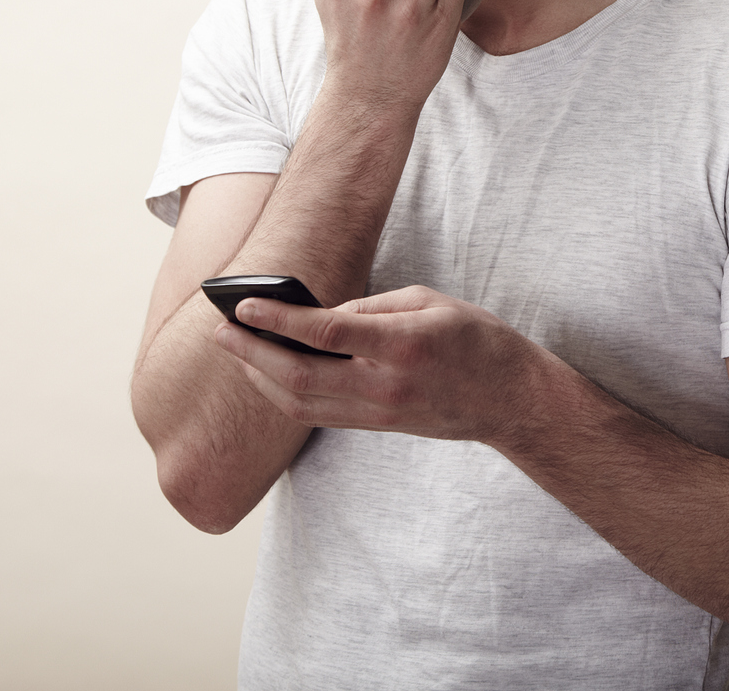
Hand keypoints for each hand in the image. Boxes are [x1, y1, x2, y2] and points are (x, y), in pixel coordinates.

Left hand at [212, 286, 552, 445]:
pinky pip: (316, 414)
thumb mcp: (431, 301)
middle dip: (252, 352)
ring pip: (300, 402)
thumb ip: (373, 306)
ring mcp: (378, 413)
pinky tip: (266, 375)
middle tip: (221, 329)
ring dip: (259, 377)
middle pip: (299, 376)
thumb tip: (322, 314)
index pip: (325, 333)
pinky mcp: (374, 426)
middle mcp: (384, 386)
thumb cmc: (476, 340)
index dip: (278, 320)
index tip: (244, 305)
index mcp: (402, 346)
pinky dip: (283, 394)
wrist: (507, 399)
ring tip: (235, 350)